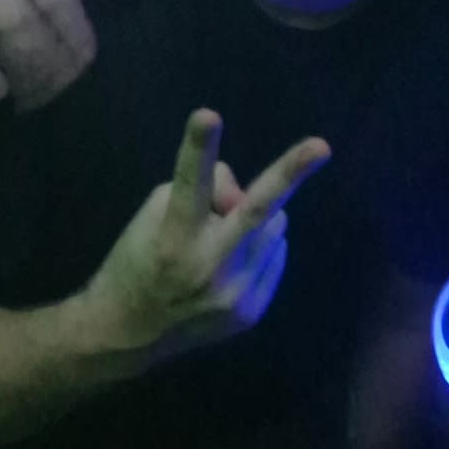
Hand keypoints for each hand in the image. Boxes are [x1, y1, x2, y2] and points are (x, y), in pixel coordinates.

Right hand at [79, 109, 330, 365]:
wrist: (127, 334)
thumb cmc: (140, 257)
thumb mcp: (157, 210)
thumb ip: (205, 190)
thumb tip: (246, 191)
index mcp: (173, 237)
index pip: (190, 183)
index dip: (199, 148)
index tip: (208, 114)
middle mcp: (208, 268)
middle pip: (256, 212)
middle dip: (291, 174)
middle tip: (321, 146)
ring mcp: (233, 296)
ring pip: (274, 224)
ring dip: (258, 219)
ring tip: (225, 236)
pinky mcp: (250, 312)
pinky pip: (275, 254)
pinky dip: (259, 248)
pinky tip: (230, 263)